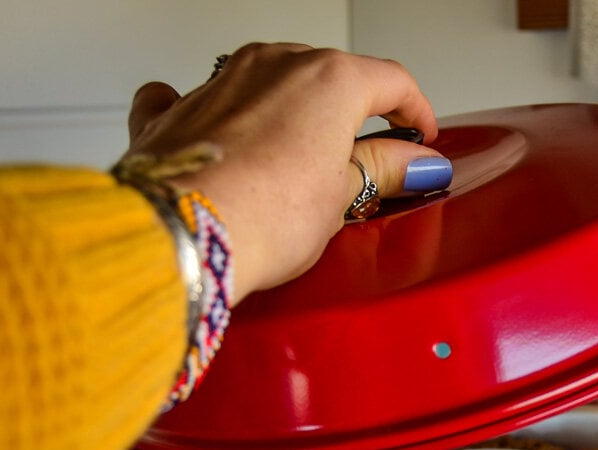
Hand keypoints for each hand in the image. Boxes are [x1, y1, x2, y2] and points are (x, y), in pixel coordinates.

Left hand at [123, 43, 452, 303]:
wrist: (180, 237)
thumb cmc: (260, 216)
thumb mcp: (344, 196)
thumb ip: (383, 168)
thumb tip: (416, 162)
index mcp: (327, 79)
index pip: (391, 81)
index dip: (415, 111)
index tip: (421, 138)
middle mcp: (273, 65)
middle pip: (331, 79)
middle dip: (354, 115)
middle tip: (370, 160)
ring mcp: (220, 81)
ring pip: (272, 84)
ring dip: (293, 114)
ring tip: (304, 164)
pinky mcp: (176, 111)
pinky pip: (202, 97)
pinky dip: (218, 113)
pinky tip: (222, 137)